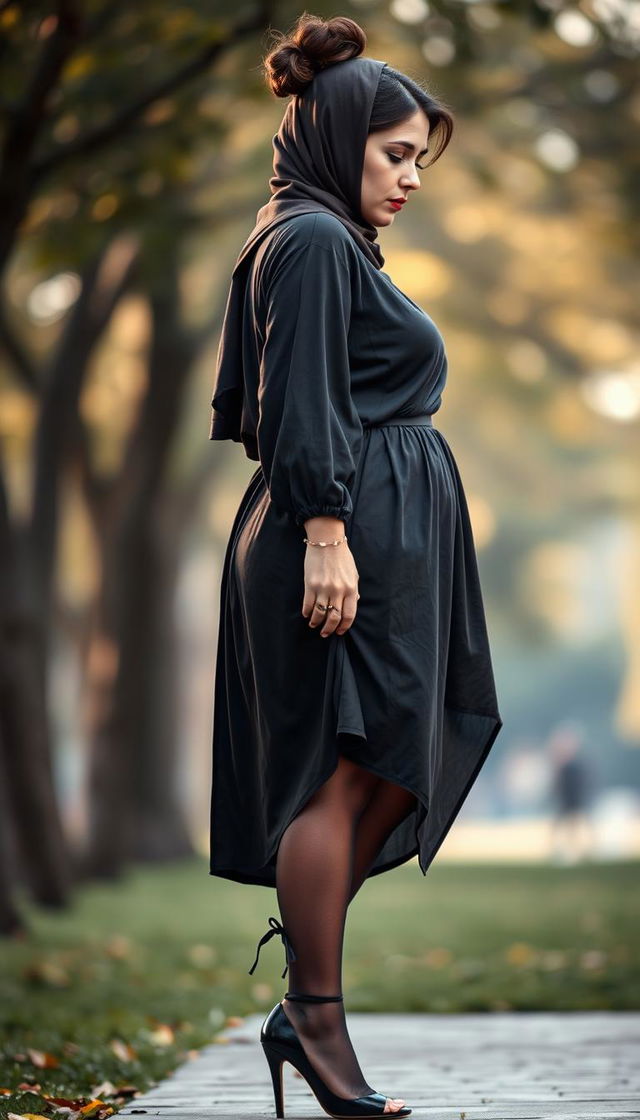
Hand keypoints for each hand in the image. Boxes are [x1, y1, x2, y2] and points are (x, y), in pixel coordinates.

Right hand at [301, 517, 359, 636]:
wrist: (326, 540)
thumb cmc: (342, 556)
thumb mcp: (353, 573)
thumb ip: (354, 590)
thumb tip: (354, 603)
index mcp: (351, 589)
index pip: (349, 615)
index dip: (344, 627)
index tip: (339, 632)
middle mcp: (338, 591)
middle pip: (334, 618)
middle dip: (329, 629)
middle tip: (325, 633)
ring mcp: (323, 588)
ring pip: (320, 614)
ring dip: (317, 623)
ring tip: (314, 625)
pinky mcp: (310, 584)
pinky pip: (308, 604)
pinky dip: (307, 612)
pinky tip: (307, 615)